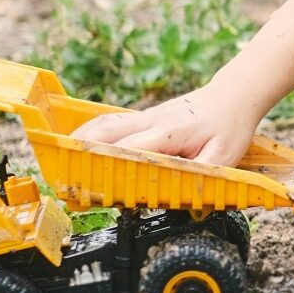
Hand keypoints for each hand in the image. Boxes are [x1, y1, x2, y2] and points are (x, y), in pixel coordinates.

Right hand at [68, 84, 260, 165]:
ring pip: (105, 123)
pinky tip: (78, 143)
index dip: (105, 164)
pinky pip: (113, 121)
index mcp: (170, 133)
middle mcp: (152, 121)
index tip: (85, 182)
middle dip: (80, 151)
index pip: (128, 149)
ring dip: (80, 139)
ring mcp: (147, 116)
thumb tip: (183, 196)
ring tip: (58, 159)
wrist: (235, 96)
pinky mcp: (146, 116)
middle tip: (62, 175)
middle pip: (106, 132)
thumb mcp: (225, 156)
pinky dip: (91, 132)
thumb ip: (202, 175)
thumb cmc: (230, 127)